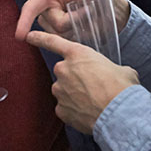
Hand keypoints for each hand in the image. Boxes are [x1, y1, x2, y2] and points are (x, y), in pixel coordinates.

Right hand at [15, 0, 124, 40]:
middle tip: (88, 8)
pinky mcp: (64, 34)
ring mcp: (55, 22)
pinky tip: (84, 24)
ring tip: (87, 14)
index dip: (24, 22)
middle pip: (52, 23)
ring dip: (76, 26)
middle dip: (71, 19)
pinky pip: (66, 39)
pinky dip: (77, 33)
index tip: (19, 36)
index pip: (31, 8)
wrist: (108, 1)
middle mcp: (47, 8)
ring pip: (59, 33)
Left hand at [26, 29, 140, 133]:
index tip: (28, 36)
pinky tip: (88, 112)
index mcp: (78, 54)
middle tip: (93, 87)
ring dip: (74, 95)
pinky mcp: (60, 110)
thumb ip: (109, 68)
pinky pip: (65, 108)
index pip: (53, 42)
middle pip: (63, 72)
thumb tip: (114, 75)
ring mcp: (60, 91)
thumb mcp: (122, 70)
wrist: (120, 114)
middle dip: (74, 78)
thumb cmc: (122, 88)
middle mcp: (64, 70)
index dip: (39, 38)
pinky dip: (74, 110)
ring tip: (93, 102)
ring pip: (63, 91)